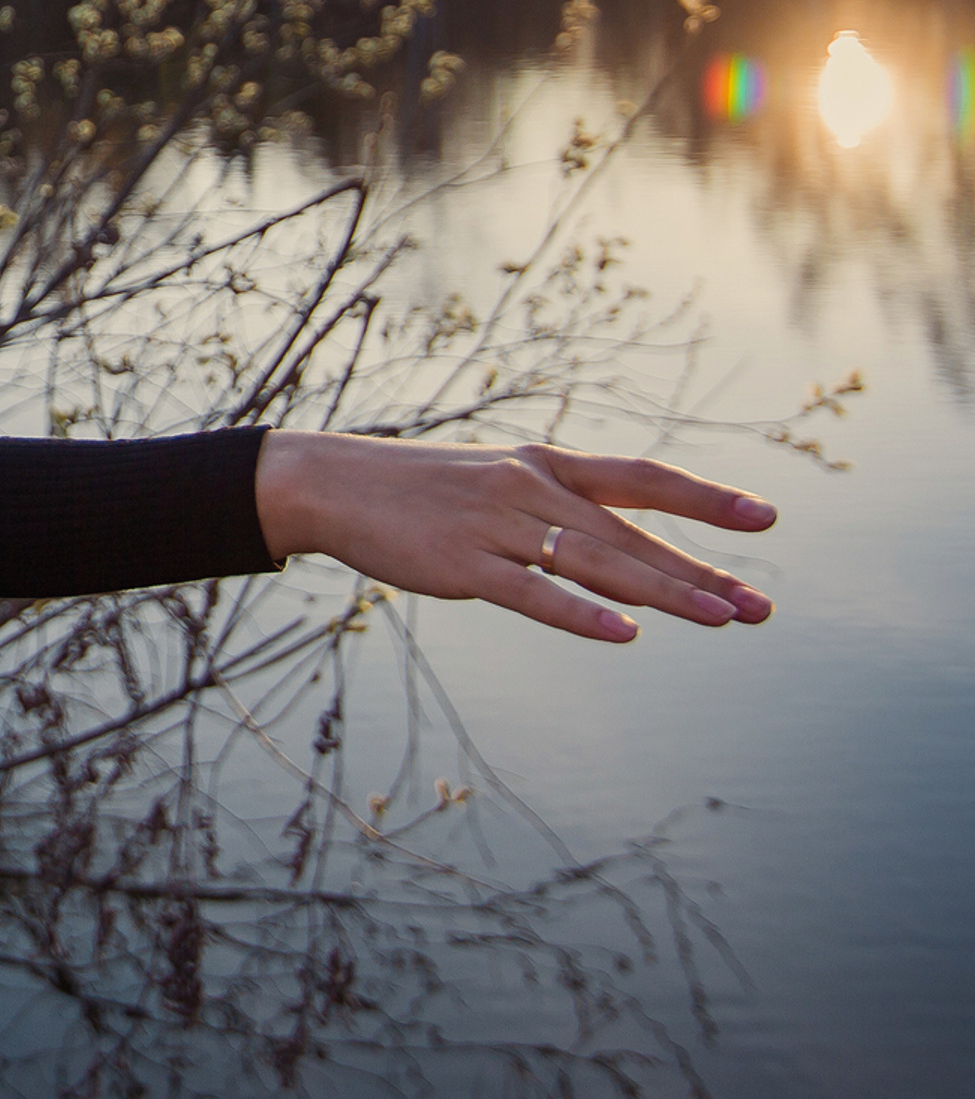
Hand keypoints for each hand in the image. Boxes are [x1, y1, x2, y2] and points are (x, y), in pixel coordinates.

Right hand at [255, 429, 775, 643]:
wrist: (333, 483)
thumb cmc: (420, 489)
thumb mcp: (495, 483)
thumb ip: (555, 512)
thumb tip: (620, 558)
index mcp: (542, 466)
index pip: (640, 477)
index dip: (704, 498)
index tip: (765, 517)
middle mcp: (529, 489)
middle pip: (631, 534)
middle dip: (701, 571)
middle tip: (761, 606)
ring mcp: (496, 526)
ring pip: (595, 562)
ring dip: (664, 592)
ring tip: (721, 617)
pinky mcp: (462, 566)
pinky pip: (532, 593)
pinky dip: (580, 613)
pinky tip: (625, 633)